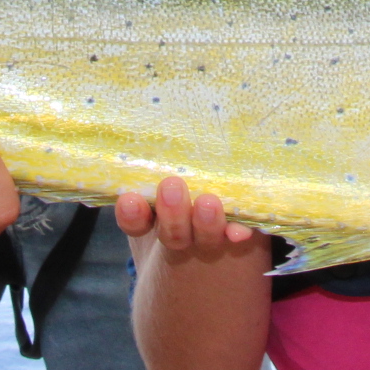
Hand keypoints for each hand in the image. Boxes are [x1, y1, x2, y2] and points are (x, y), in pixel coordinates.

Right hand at [117, 175, 257, 265]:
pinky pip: (236, 234)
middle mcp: (179, 233)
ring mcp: (207, 238)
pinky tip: (241, 232)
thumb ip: (152, 167)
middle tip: (171, 187)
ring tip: (208, 203)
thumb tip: (147, 131)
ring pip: (204, 237)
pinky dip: (238, 232)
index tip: (128, 200)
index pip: (136, 222)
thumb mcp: (158, 181)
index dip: (131, 215)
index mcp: (152, 220)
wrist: (213, 236)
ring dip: (206, 223)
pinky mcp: (235, 232)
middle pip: (172, 233)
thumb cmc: (178, 186)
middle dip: (172, 214)